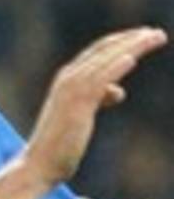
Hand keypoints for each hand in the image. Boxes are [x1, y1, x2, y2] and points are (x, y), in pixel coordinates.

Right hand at [24, 26, 167, 186]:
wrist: (40, 163)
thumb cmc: (60, 143)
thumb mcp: (84, 114)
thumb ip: (99, 98)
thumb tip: (118, 91)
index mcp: (67, 79)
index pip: (98, 52)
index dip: (122, 42)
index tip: (144, 37)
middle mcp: (68, 78)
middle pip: (104, 50)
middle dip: (132, 39)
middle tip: (158, 34)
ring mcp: (71, 90)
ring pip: (106, 60)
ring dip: (132, 47)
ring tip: (156, 38)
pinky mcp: (77, 104)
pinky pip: (99, 80)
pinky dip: (114, 67)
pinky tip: (131, 59)